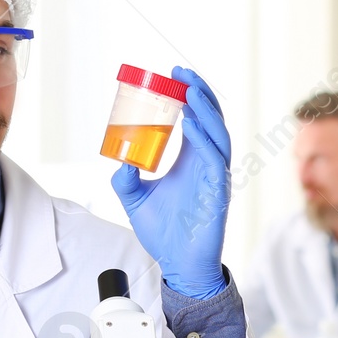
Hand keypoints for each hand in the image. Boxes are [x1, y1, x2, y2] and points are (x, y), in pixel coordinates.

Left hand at [111, 67, 230, 299]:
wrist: (179, 264)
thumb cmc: (165, 233)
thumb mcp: (136, 200)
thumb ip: (126, 180)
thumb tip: (119, 162)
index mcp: (191, 160)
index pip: (196, 119)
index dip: (189, 95)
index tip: (173, 76)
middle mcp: (206, 163)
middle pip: (211, 119)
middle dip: (199, 93)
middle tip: (181, 73)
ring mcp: (215, 176)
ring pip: (218, 134)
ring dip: (205, 110)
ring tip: (189, 91)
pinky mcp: (218, 191)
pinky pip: (215, 160)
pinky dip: (203, 140)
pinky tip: (190, 126)